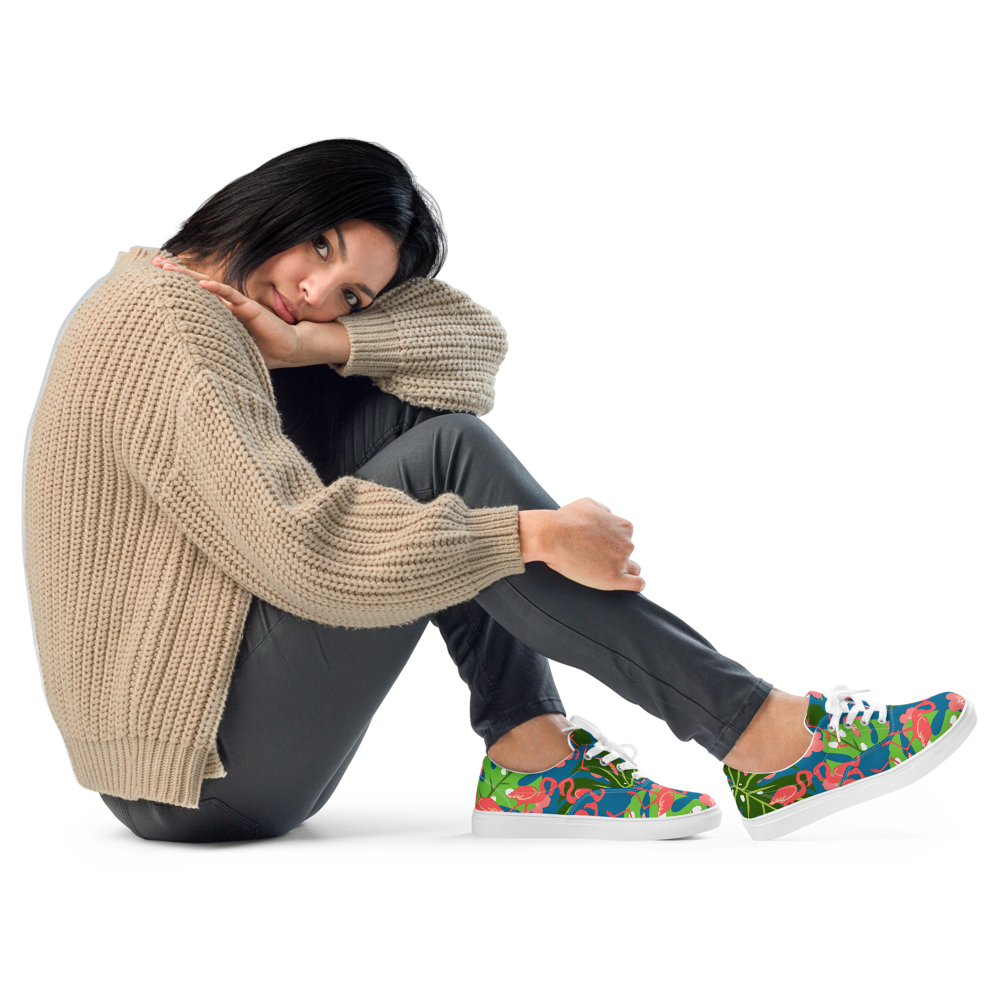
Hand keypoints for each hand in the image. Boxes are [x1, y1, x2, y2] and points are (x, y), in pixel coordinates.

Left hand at [149, 257, 335, 368]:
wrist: (287, 348)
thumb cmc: (261, 350)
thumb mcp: (229, 347)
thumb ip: (212, 345)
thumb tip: (186, 357)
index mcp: (220, 313)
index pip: (194, 295)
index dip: (176, 286)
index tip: (154, 278)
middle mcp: (226, 305)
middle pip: (196, 284)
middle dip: (175, 273)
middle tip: (154, 263)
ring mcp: (237, 304)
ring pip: (209, 285)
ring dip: (188, 276)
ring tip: (168, 268)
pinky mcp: (250, 308)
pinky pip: (231, 295)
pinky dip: (217, 288)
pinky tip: (202, 283)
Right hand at [541, 497, 645, 592]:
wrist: (552, 536)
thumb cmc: (566, 519)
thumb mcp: (588, 503)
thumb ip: (604, 510)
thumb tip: (609, 515)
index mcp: (623, 526)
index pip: (626, 536)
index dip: (613, 540)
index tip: (600, 545)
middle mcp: (626, 543)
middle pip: (628, 552)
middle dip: (616, 554)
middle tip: (596, 557)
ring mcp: (621, 561)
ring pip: (634, 568)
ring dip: (625, 569)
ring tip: (609, 572)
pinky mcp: (613, 578)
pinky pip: (636, 584)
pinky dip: (637, 584)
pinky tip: (635, 586)